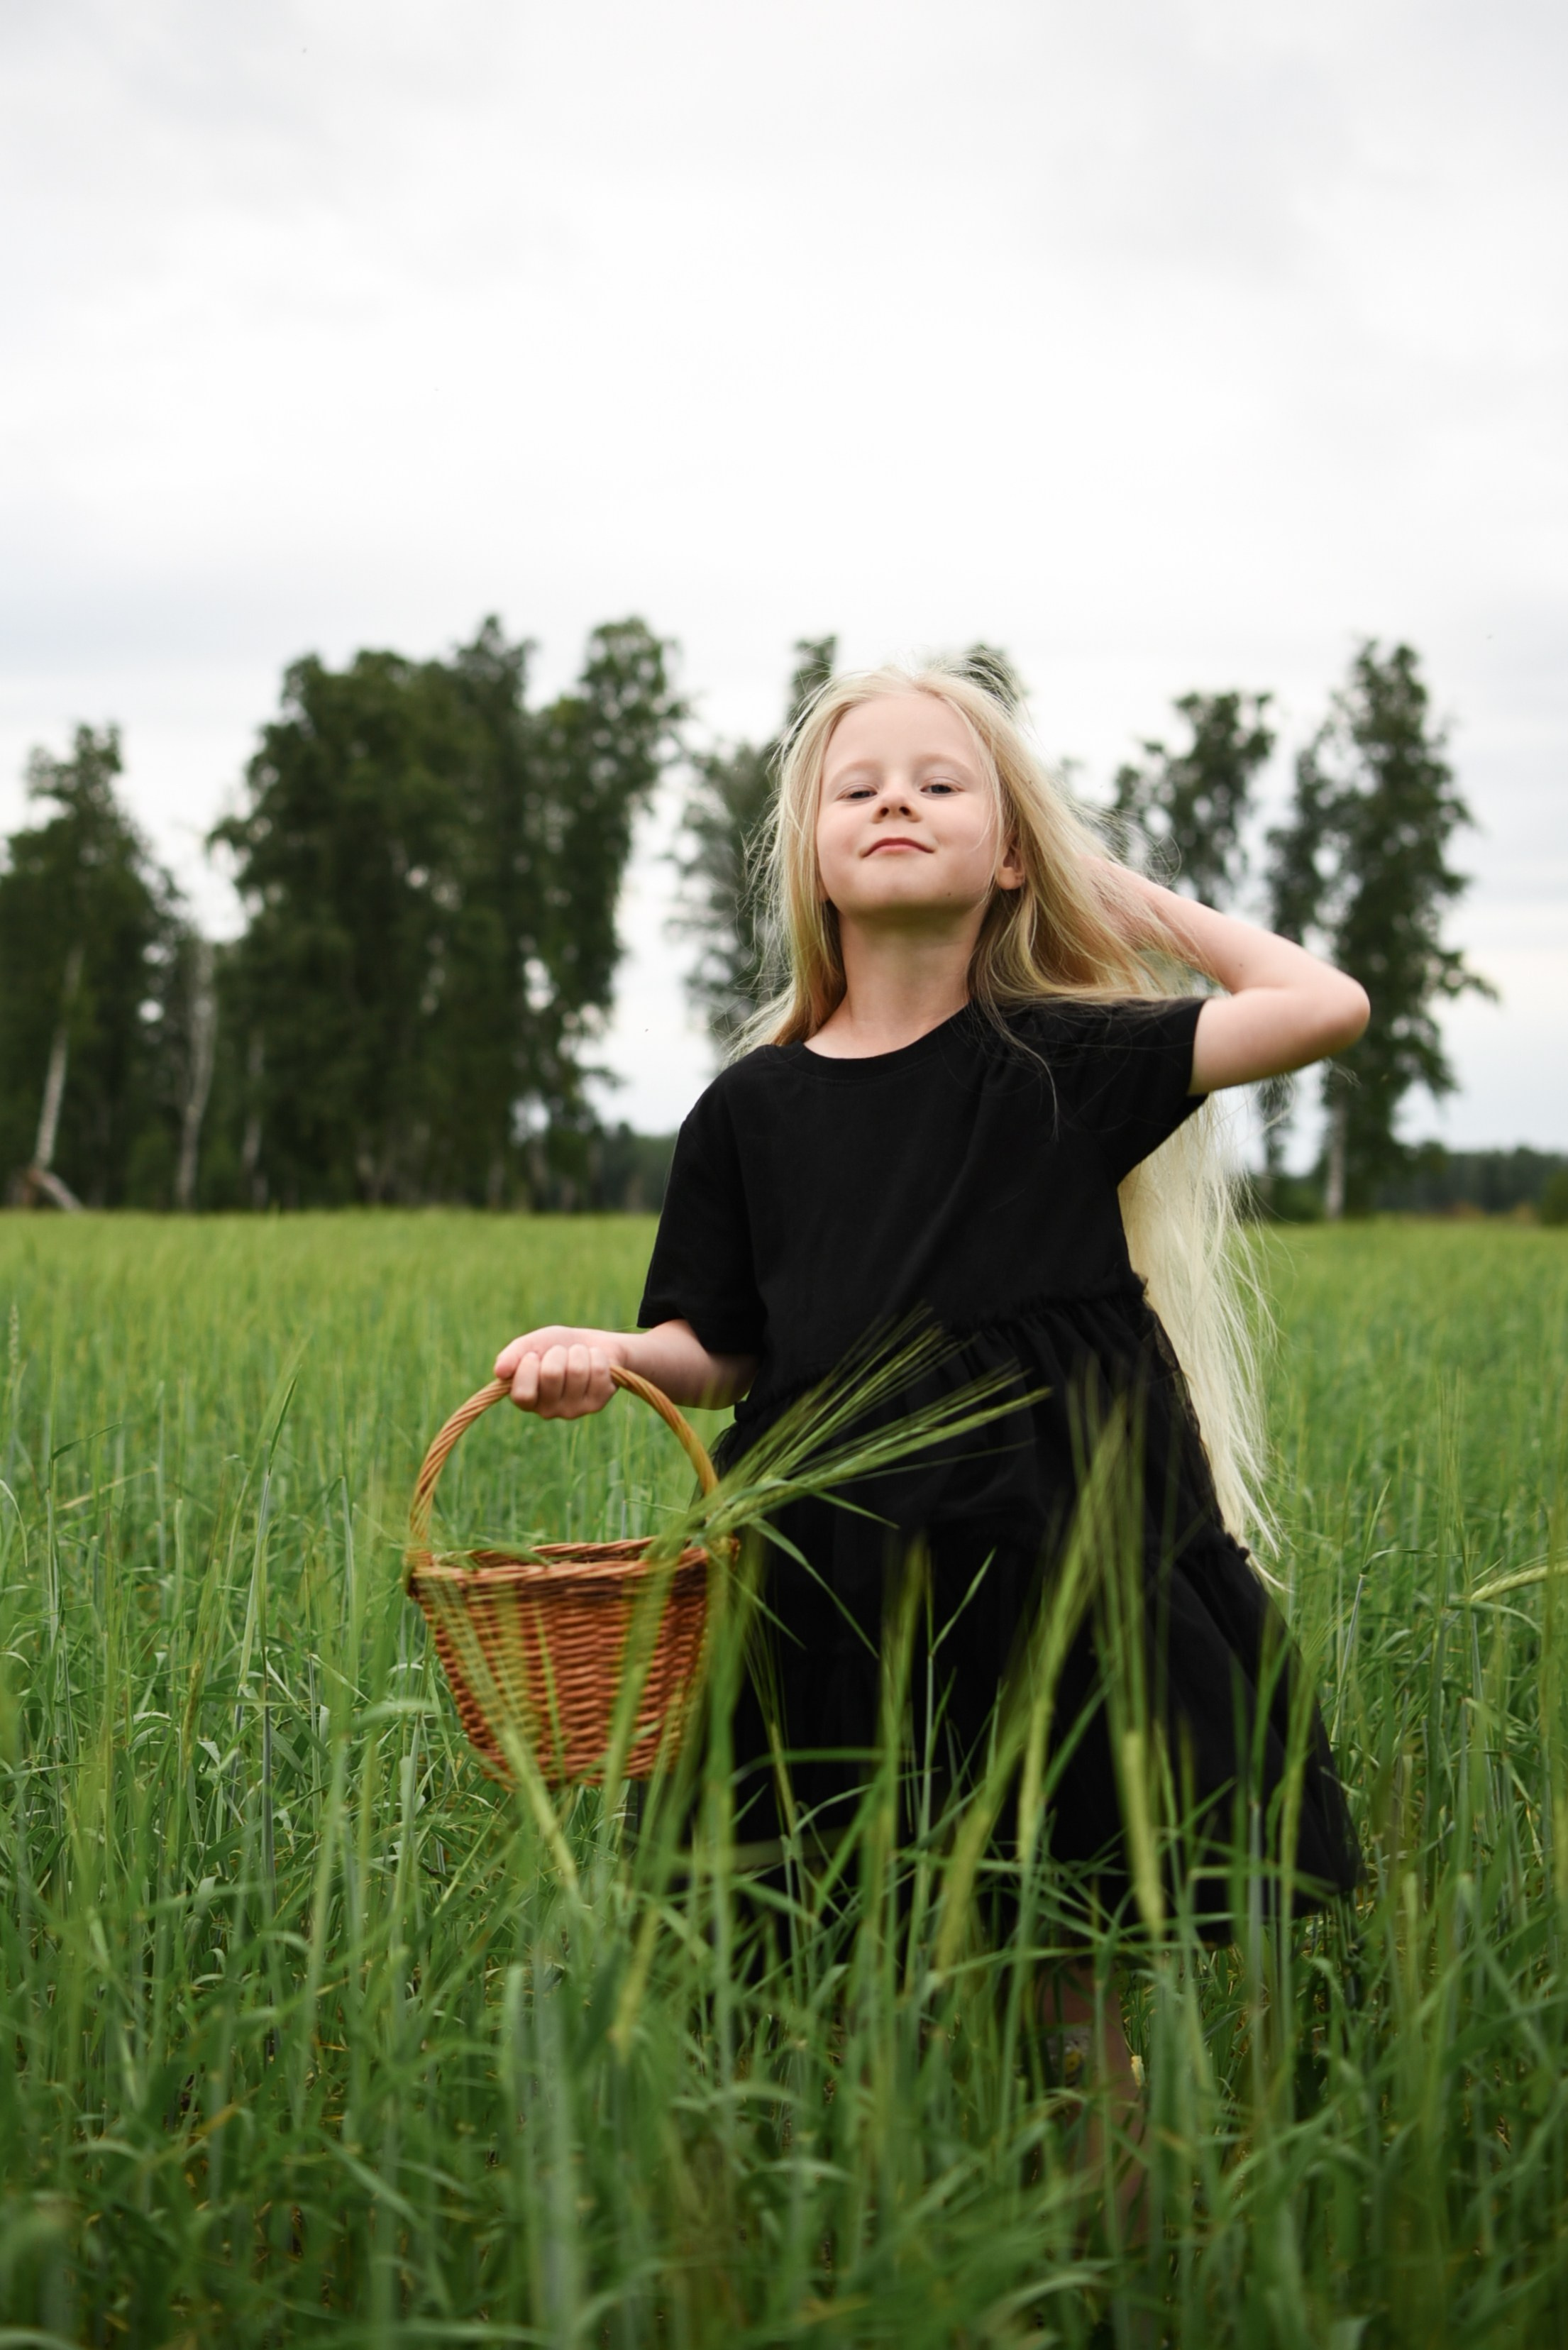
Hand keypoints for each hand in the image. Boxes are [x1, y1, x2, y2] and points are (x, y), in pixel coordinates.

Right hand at [493, 1325, 626, 1418]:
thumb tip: (499, 1372)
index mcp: (526, 1399)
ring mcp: (573, 1410)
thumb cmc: (555, 1346)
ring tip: (578, 1356)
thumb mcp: (530, 1345)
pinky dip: (596, 1356)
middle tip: (561, 1354)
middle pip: (551, 1374)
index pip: (522, 1394)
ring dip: (578, 1352)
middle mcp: (548, 1410)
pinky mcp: (596, 1404)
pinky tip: (594, 1362)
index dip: (528, 1367)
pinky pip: (598, 1371)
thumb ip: (511, 1356)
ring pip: (577, 1370)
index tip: (534, 1355)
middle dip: (557, 1352)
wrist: (591, 1344)